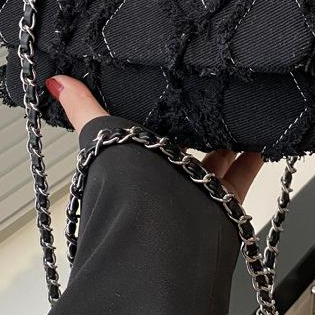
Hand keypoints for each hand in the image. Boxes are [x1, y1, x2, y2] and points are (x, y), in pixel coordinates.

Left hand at [45, 75, 262, 202]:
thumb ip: (83, 107)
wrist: (161, 234)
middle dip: (194, 128)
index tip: (170, 92)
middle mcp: (162, 181)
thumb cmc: (126, 186)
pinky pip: (240, 178)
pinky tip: (259, 141)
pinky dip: (251, 160)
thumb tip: (54, 81)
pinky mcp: (221, 203)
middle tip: (208, 98)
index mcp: (133, 164)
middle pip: (182, 150)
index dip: (156, 116)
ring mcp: (193, 193)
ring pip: (213, 163)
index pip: (147, 135)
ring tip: (236, 114)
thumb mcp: (101, 132)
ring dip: (224, 140)